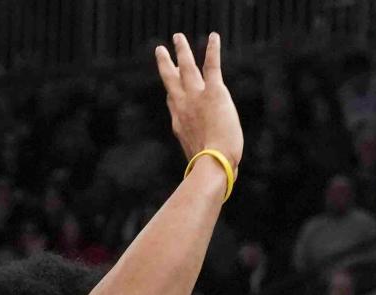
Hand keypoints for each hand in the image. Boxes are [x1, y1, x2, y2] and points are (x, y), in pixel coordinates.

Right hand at [155, 33, 243, 170]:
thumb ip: (201, 160)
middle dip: (166, 64)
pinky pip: (211, 65)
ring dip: (182, 50)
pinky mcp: (214, 92)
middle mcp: (183, 106)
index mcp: (179, 124)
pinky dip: (212, 50)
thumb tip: (209, 177)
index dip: (172, 95)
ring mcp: (196, 97)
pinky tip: (213, 37)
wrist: (213, 164)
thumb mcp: (199, 164)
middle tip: (161, 50)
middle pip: (171, 80)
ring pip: (186, 67)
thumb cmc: (209, 170)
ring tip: (178, 37)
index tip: (170, 91)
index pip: (174, 104)